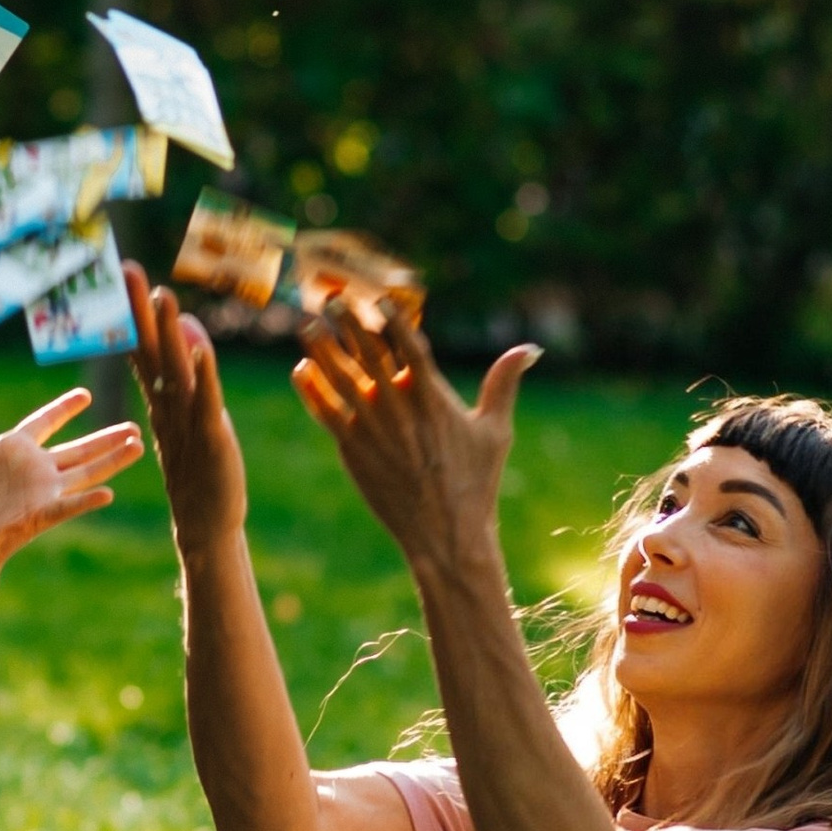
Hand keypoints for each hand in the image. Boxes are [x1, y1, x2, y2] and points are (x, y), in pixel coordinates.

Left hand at [0, 378, 142, 578]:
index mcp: (15, 449)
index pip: (44, 422)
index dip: (63, 409)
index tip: (85, 395)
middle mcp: (36, 469)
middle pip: (79, 449)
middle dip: (106, 438)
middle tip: (134, 427)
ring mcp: (41, 493)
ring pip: (85, 473)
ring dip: (111, 460)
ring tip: (137, 446)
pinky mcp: (38, 516)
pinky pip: (67, 506)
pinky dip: (86, 501)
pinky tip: (107, 494)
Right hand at [127, 266, 248, 555]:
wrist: (207, 524)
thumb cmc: (199, 470)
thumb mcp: (193, 416)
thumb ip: (190, 375)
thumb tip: (189, 329)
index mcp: (162, 399)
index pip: (143, 347)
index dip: (133, 312)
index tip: (122, 273)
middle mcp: (169, 405)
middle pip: (151, 351)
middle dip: (140, 311)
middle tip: (127, 269)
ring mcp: (188, 422)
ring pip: (176, 372)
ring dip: (170, 335)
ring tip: (163, 296)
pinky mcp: (212, 439)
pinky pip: (207, 404)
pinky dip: (205, 378)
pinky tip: (203, 352)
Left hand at [292, 301, 539, 578]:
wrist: (445, 534)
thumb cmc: (475, 483)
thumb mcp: (495, 430)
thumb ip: (504, 383)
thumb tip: (530, 348)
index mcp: (432, 398)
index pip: (409, 347)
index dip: (393, 318)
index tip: (380, 296)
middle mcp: (398, 408)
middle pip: (369, 355)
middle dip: (350, 324)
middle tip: (333, 298)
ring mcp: (372, 429)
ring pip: (340, 379)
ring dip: (323, 349)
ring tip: (307, 324)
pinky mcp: (352, 451)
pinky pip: (325, 412)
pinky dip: (312, 389)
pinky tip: (301, 368)